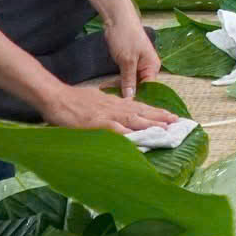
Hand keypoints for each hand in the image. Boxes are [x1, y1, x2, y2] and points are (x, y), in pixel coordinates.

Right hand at [38, 82, 176, 134]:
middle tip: (178, 122)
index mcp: (115, 103)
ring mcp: (107, 115)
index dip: (156, 112)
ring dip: (152, 124)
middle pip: (143, 112)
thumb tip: (117, 110)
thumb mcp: (96, 100)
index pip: (141, 107)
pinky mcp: (98, 123)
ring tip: (167, 129)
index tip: (171, 116)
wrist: (57, 98)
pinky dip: (129, 134)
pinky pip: (116, 130)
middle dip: (161, 118)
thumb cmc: (74, 100)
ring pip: (134, 119)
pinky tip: (139, 138)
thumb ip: (108, 105)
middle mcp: (116, 107)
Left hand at [103, 13, 162, 98]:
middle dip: (126, 93)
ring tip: (104, 91)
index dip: (139, 98)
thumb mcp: (127, 60)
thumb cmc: (126, 36)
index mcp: (152, 67)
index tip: (127, 106)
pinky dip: (116, 80)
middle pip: (140, 87)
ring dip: (118, 87)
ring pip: (130, 82)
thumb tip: (130, 97)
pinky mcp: (129, 63)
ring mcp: (138, 65)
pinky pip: (124, 76)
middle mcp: (147, 68)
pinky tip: (105, 86)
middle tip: (112, 101)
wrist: (117, 18)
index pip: (150, 89)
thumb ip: (129, 80)